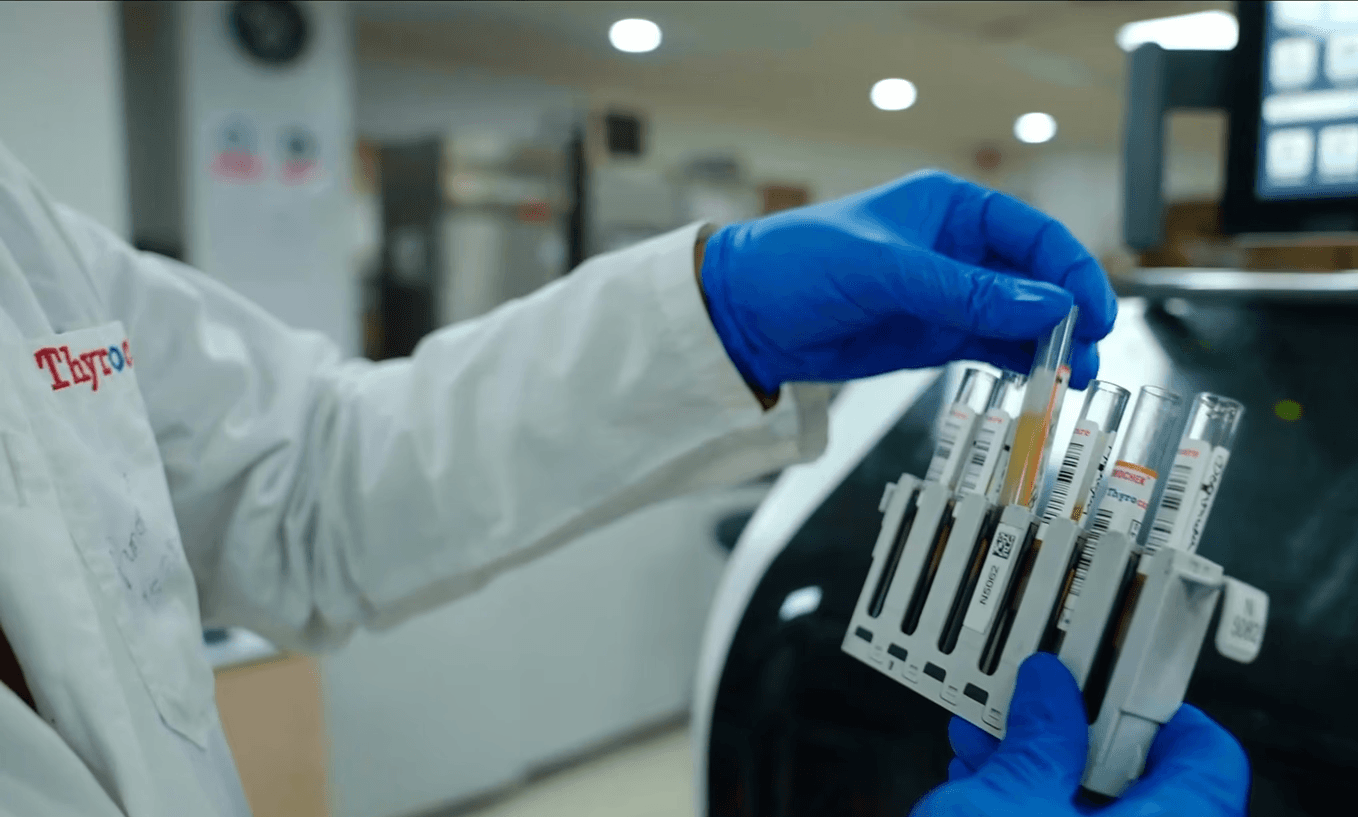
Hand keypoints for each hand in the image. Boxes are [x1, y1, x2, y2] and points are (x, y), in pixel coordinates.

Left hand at [698, 171, 1116, 395]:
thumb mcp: (885, 271)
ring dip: (1049, 347)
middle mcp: (958, 249)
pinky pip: (989, 347)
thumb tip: (1046, 305)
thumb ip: (965, 292)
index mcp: (952, 209)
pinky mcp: (930, 337)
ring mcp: (947, 296)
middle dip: (1068, 316)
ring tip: (1075, 380)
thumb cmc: (798, 264)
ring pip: (1018, 320)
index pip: (1033, 235)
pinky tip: (1038, 382)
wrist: (743, 316)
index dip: (1071, 272)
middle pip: (1035, 280)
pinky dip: (1017, 364)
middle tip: (1090, 356)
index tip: (1094, 312)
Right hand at [912, 653, 1249, 815]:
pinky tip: (980, 779)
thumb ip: (1038, 734)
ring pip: (1099, 806)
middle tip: (1038, 699)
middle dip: (1076, 729)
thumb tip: (1048, 685)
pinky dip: (1032, 803)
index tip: (1119, 673)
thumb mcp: (1007, 796)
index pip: (1206, 751)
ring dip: (1044, 766)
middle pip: (1140, 773)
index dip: (1160, 702)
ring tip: (990, 734)